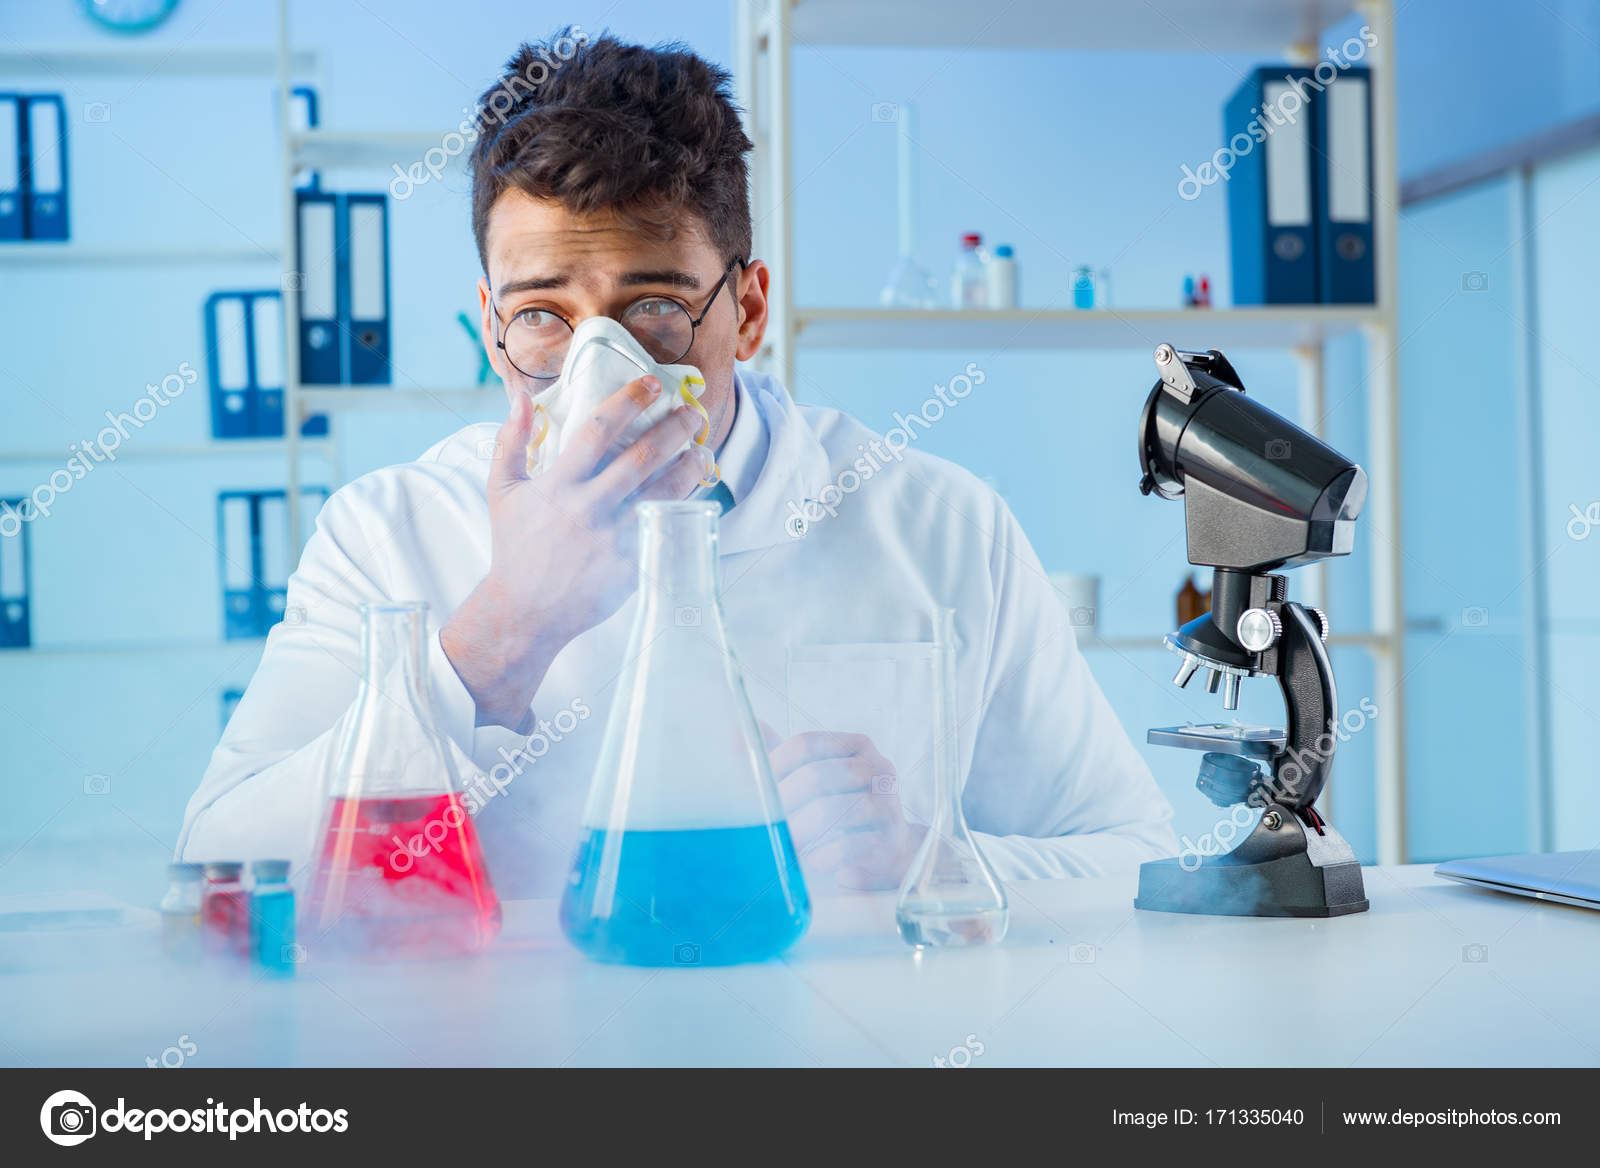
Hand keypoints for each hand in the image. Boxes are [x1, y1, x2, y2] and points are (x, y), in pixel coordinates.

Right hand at [442, 376, 707, 727]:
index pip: (599, 429)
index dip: (629, 401)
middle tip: (692, 411)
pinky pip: (666, 528)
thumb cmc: (515, 547)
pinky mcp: (632, 566)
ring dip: (689, 466)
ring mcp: (614, 539)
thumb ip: (510, 441)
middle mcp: (589, 507)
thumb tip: (522, 396)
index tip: (652, 383)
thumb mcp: (502, 491)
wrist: (525, 612)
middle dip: (674, 428)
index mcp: (558, 484)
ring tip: (701, 450)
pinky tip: (695, 493)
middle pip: (643, 456)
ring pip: (665, 491)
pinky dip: (685, 507)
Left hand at [765, 728, 926, 891]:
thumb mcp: (808, 779)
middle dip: (784, 802)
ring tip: (785, 845)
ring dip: (801, 830)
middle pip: (818, 775)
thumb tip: (735, 734)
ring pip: (834, 810)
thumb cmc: (839, 808)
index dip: (774, 766)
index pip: (806, 744)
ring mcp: (888, 802)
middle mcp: (877, 767)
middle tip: (765, 823)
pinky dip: (824, 855)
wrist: (885, 850)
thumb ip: (776, 758)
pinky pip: (852, 844)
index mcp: (854, 746)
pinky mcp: (891, 838)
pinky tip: (810, 862)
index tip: (755, 790)